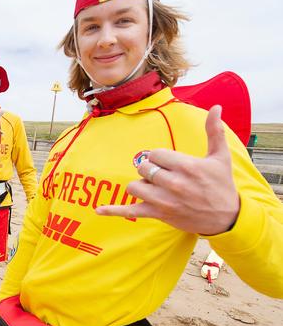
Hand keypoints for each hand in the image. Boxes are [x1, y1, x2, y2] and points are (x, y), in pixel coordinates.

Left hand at [96, 105, 239, 234]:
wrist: (226, 218)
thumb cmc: (222, 185)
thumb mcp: (220, 157)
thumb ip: (214, 131)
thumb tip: (217, 107)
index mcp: (186, 166)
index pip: (155, 154)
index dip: (159, 157)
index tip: (169, 162)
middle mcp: (173, 183)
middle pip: (143, 168)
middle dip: (149, 169)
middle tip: (163, 175)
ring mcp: (164, 200)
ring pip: (134, 186)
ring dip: (141, 185)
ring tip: (155, 187)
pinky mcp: (158, 214)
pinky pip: (131, 212)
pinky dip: (114, 211)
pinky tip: (99, 209)